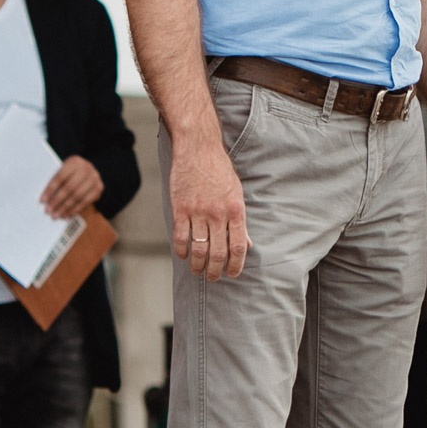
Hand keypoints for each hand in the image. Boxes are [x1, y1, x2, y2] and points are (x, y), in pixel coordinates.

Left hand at [42, 155, 103, 219]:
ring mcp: (94, 178)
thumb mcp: (64, 170)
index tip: (42, 200)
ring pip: (78, 196)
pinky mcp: (99, 188)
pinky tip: (67, 214)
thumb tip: (45, 198)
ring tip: (56, 215)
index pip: (60, 177)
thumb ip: (56, 181)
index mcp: (75, 161)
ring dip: (65, 208)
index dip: (50, 189)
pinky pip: (86, 202)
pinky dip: (75, 209)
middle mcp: (87, 168)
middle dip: (57, 201)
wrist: (88, 172)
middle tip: (48, 210)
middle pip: (69, 187)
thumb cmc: (71, 173)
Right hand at [170, 142, 248, 280]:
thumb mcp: (237, 193)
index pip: (238, 246)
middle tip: (214, 278)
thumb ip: (240, 220)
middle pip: (218, 252)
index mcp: (235, 210)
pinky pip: (180, 237)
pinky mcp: (180, 209)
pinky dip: (181, 251)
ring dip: (198, 265)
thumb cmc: (219, 170)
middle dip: (216, 271)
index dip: (236, 265)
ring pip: (198, 249)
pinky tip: (183, 256)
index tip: (232, 274)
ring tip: (198, 271)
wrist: (198, 150)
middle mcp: (217, 214)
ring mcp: (198, 212)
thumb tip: (247, 244)